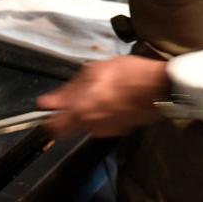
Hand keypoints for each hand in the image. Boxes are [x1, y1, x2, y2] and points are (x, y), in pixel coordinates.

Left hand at [36, 56, 169, 138]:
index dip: (45, 118)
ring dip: (84, 113)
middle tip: (68, 101)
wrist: (158, 88)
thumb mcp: (94, 71)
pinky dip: (99, 114)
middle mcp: (90, 126)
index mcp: (80, 111)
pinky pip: (100, 123)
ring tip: (95, 93)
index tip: (44, 107)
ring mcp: (105, 131)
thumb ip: (69, 88)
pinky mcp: (119, 131)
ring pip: (84, 124)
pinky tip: (109, 99)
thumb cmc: (125, 73)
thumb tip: (47, 102)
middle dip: (63, 117)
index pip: (52, 127)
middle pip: (66, 130)